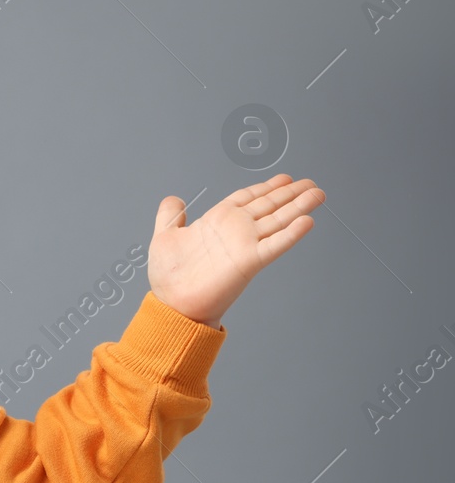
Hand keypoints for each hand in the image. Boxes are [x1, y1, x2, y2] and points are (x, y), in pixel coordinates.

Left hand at [148, 173, 324, 328]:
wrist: (171, 304)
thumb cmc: (167, 277)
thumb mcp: (164, 237)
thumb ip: (170, 216)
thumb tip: (174, 199)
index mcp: (217, 221)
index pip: (247, 198)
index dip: (267, 188)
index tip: (285, 179)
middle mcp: (235, 230)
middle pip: (269, 206)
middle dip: (290, 193)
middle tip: (311, 182)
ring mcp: (244, 245)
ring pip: (278, 220)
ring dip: (299, 206)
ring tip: (317, 194)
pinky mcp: (250, 262)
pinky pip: (275, 245)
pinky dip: (291, 234)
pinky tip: (307, 221)